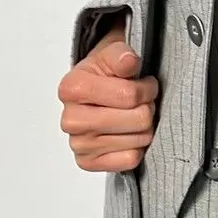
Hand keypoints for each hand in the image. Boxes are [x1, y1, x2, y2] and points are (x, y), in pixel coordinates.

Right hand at [58, 21, 159, 172]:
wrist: (90, 94)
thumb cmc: (103, 75)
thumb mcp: (112, 55)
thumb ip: (121, 55)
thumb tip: (129, 62)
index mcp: (72, 89)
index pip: (130, 95)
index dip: (147, 88)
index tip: (144, 84)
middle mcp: (70, 120)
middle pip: (138, 119)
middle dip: (147, 107)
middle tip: (141, 102)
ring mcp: (78, 144)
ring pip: (139, 140)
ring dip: (144, 127)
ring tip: (134, 115)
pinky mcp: (87, 162)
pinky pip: (130, 160)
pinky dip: (136, 147)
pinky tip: (127, 134)